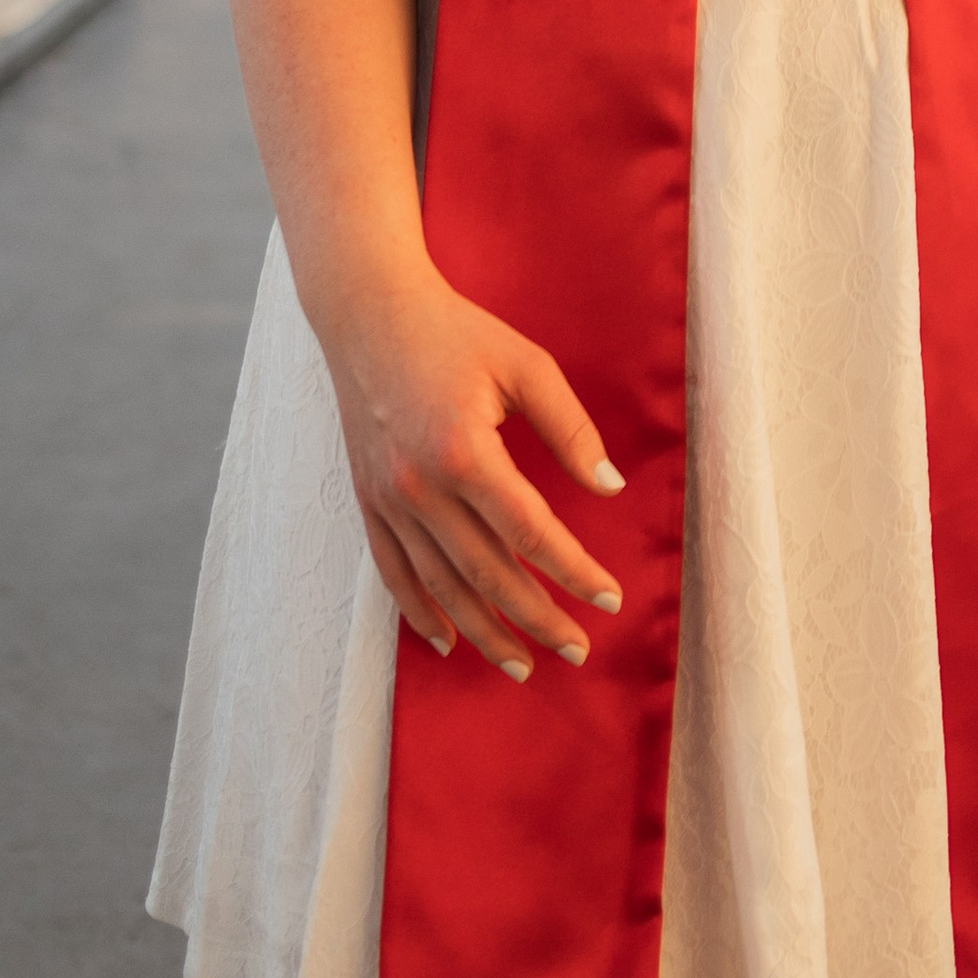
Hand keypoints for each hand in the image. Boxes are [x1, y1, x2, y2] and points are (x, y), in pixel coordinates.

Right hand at [322, 259, 626, 680]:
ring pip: (441, 585)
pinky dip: (419, 611)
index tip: (609, 598)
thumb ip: (570, 429)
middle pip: (489, 573)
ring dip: (485, 631)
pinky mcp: (368, 500)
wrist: (369, 313)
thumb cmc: (456, 332)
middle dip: (538, 618)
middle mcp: (421, 485)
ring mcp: (388, 498)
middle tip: (579, 649)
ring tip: (523, 665)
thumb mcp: (526, 365)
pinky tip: (447, 639)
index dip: (573, 571)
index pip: (531, 532)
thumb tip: (609, 488)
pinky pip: (393, 571)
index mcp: (465, 450)